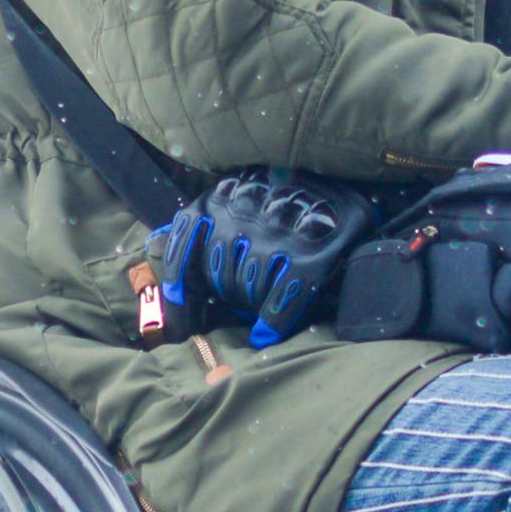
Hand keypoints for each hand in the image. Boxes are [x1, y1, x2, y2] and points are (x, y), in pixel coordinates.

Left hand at [150, 171, 380, 346]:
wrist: (349, 175)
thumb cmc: (288, 190)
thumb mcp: (242, 187)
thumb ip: (205, 217)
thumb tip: (161, 248)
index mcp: (221, 195)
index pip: (184, 239)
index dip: (179, 278)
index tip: (180, 303)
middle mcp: (243, 214)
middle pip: (218, 275)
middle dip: (228, 297)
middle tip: (243, 302)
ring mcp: (276, 237)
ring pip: (246, 291)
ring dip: (252, 306)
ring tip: (262, 306)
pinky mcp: (309, 256)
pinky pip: (280, 301)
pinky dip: (271, 322)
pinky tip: (265, 336)